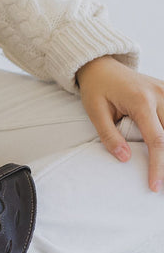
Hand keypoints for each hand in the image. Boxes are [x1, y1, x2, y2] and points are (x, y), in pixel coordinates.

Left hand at [75, 54, 163, 192]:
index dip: (158, 166)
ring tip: (163, 172)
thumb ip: (109, 136)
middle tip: (162, 184)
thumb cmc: (96, 89)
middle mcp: (160, 95)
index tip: (155, 186)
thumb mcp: (95, 111)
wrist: (101, 65)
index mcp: (141, 101)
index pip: (157, 140)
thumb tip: (125, 159)